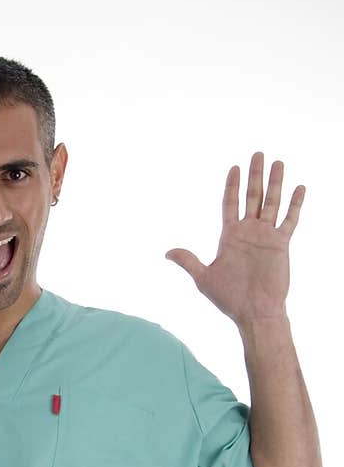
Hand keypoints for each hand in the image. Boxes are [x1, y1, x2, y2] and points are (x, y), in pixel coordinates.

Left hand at [165, 152, 304, 324]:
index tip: (234, 167)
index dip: (232, 185)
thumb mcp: (204, 278)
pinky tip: (299, 188)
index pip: (230, 203)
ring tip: (278, 162)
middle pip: (252, 197)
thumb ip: (188, 261)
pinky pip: (289, 220)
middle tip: (257, 154)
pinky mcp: (281, 245)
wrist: (253, 312)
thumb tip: (167, 252)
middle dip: (255, 176)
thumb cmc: (229, 298)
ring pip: (272, 203)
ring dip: (275, 183)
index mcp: (230, 236)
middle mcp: (249, 232)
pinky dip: (295, 204)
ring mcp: (266, 237)